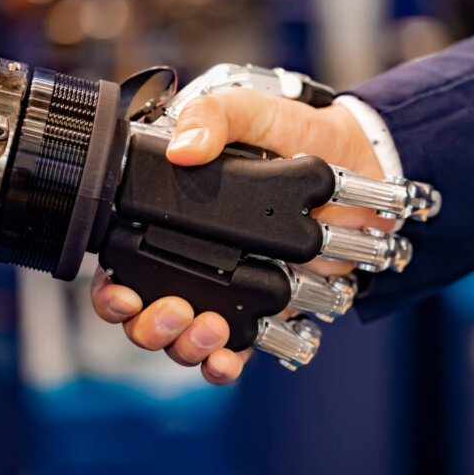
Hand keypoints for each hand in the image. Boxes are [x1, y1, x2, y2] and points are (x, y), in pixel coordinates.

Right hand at [90, 87, 391, 383]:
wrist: (361, 163)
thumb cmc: (299, 134)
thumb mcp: (253, 110)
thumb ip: (215, 116)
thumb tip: (182, 149)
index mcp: (173, 215)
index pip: (121, 262)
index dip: (111, 288)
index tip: (123, 293)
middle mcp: (191, 258)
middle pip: (144, 313)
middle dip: (148, 326)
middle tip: (172, 312)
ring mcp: (226, 289)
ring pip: (184, 338)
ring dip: (187, 345)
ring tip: (211, 328)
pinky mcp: (262, 310)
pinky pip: (233, 350)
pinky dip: (223, 364)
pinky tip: (226, 359)